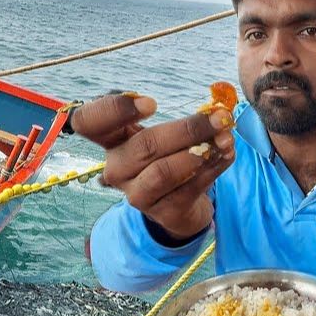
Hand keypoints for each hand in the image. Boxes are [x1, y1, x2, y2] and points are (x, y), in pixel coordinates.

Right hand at [70, 93, 234, 239]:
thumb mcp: (165, 134)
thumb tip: (220, 104)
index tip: (151, 103)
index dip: (112, 110)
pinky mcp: (162, 212)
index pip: (87, 122)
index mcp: (111, 141)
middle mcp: (116, 169)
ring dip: (200, 152)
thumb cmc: (168, 157)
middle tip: (220, 117)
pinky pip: (188, 188)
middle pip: (144, 146)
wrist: (179, 203)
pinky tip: (227, 154)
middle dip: (186, 130)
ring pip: (163, 171)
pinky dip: (213, 168)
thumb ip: (183, 116)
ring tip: (226, 138)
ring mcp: (136, 194)